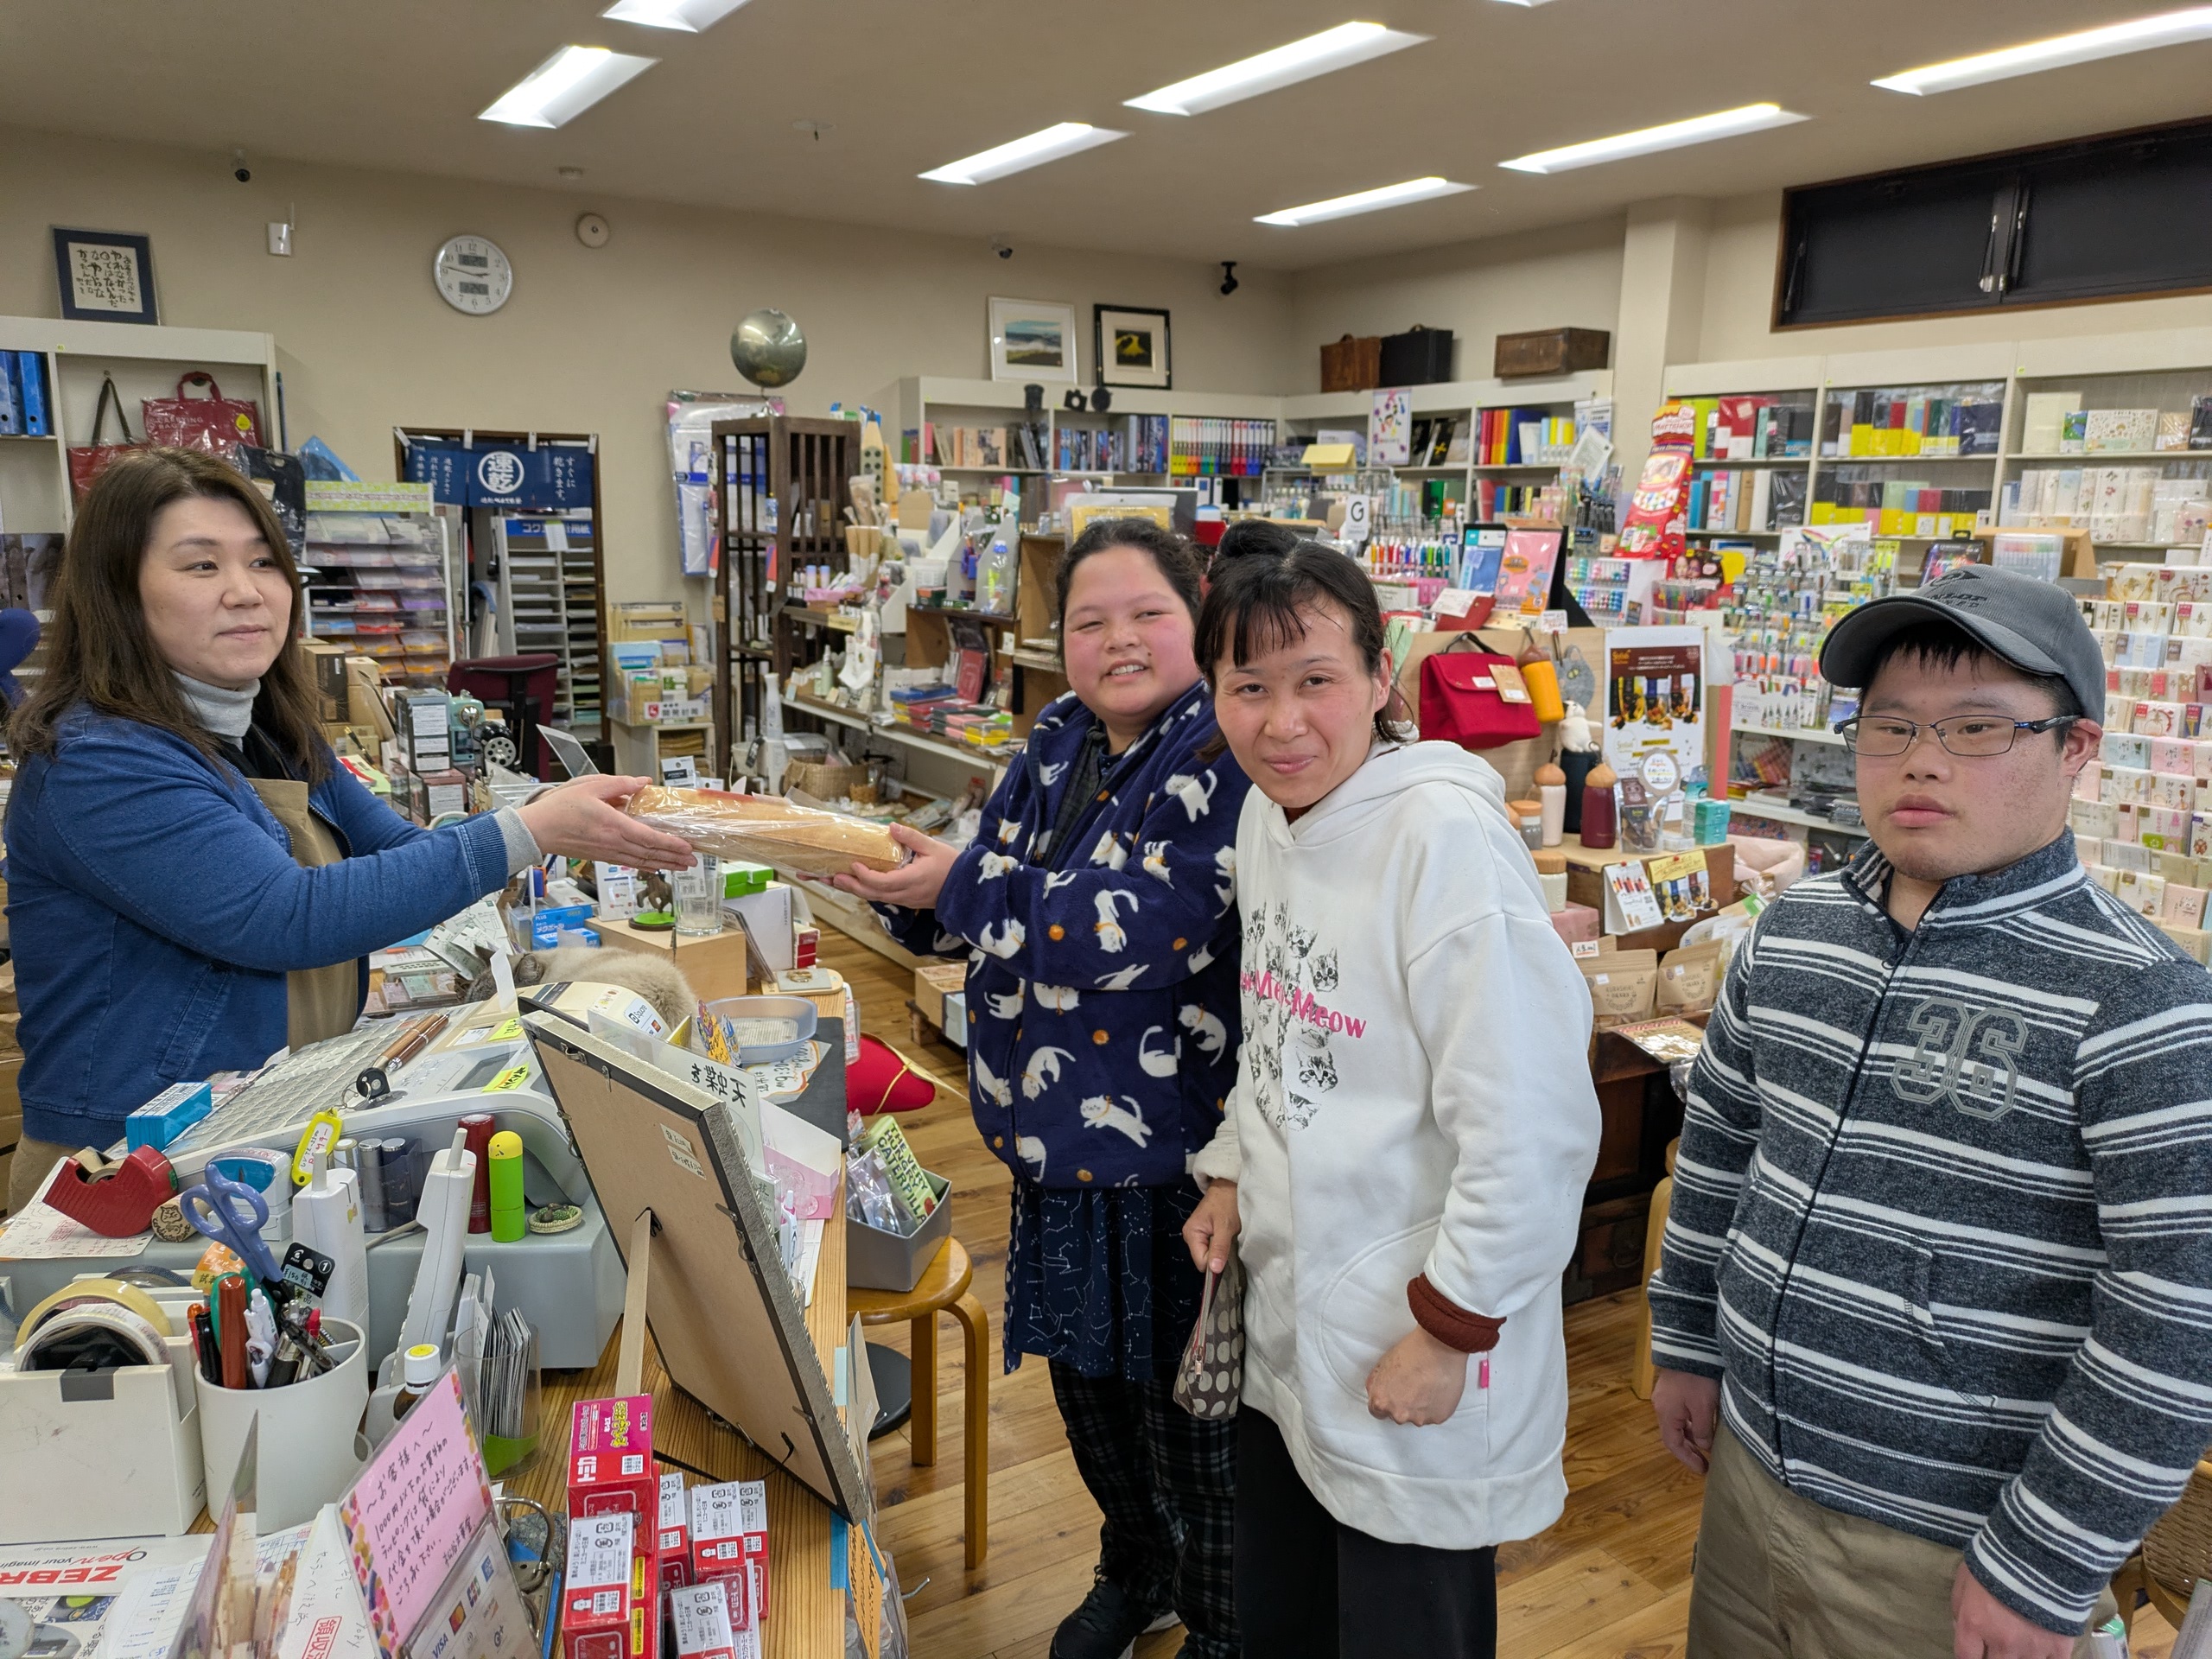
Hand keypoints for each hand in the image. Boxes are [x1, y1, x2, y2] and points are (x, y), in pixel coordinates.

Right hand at [514, 775, 695, 870]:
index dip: (670, 843)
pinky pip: (629, 862)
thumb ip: (620, 784)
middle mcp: (613, 843)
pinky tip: (655, 866)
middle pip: (650, 853)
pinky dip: (646, 865)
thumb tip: (642, 782)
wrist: (537, 830)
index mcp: (613, 825)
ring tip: (681, 866)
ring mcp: (607, 852)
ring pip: (642, 861)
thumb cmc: (559, 808)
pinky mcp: (601, 857)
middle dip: (674, 857)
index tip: (687, 846)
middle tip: (693, 859)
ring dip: (664, 864)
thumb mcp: (591, 786)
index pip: (649, 838)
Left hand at [831, 823, 955, 907]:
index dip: (864, 875)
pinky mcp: (905, 901)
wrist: (966, 888)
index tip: (853, 863)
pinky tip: (856, 884)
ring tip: (835, 880)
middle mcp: (904, 894)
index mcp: (911, 880)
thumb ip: (911, 837)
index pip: (881, 882)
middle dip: (850, 886)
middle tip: (830, 877)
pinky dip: (866, 891)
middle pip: (871, 894)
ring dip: (854, 890)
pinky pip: (882, 897)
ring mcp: (904, 900)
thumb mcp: (933, 846)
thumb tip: (891, 826)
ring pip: (874, 898)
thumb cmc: (951, 866)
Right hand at [1184, 1180, 1239, 1273]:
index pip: (1201, 1262)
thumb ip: (1219, 1248)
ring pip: (1208, 1254)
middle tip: (1230, 1245)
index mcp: (1191, 1234)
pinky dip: (1220, 1246)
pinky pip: (1211, 1248)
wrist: (1229, 1185)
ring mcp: (1197, 1235)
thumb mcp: (1225, 1226)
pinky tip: (1227, 1239)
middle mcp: (1191, 1236)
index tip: (1229, 1258)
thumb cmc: (1227, 1202)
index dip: (1215, 1263)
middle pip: (1203, 1259)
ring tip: (1229, 1241)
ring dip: (1220, 1251)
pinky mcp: (1205, 1233)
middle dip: (1217, 1257)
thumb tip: (1214, 1270)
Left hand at [1365, 1327, 1466, 1425]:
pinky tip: (1438, 1388)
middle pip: (1398, 1415)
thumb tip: (1375, 1394)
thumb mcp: (1382, 1364)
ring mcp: (1420, 1418)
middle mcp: (1399, 1415)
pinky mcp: (1438, 1418)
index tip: (1395, 1392)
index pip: (1378, 1412)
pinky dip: (1436, 1406)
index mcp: (1381, 1402)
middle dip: (1404, 1403)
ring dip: (1421, 1406)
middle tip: (1414, 1384)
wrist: (1439, 1347)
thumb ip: (1376, 1385)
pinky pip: (1435, 1415)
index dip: (1386, 1400)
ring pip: (1418, 1416)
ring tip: (1428, 1385)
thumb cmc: (1412, 1351)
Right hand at [1652, 1368, 1720, 1472]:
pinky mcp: (1672, 1387)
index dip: (1687, 1459)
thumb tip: (1704, 1446)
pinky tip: (1702, 1425)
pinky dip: (1690, 1424)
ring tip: (1706, 1446)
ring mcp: (1665, 1396)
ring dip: (1690, 1437)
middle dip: (1689, 1450)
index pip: (1673, 1444)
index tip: (1703, 1470)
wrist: (1689, 1347)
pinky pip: (1679, 1413)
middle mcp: (1661, 1406)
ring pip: (1677, 1424)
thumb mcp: (1704, 1407)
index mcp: (1666, 1414)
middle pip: (1673, 1435)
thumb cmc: (1697, 1380)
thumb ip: (1703, 1430)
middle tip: (1705, 1462)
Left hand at [1951, 1563, 2075, 1658]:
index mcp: (1974, 1624)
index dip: (1969, 1658)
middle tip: (1999, 1643)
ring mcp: (2032, 1648)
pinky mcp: (2059, 1647)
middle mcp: (2001, 1642)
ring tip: (2021, 1643)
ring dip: (2020, 1657)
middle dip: (1994, 1656)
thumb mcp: (1965, 1577)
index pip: (1965, 1657)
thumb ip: (1959, 1606)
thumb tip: (1959, 1628)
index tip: (1975, 1652)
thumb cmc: (1996, 1559)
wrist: (2041, 1552)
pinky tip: (2044, 1650)